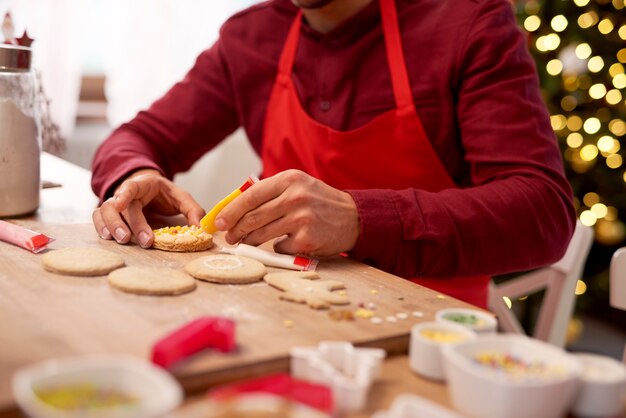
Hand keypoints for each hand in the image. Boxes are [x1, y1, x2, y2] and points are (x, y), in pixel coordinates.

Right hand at [92, 169, 204, 247]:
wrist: (151, 191)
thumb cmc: (165, 195)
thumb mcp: (181, 198)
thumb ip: (193, 210)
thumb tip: (200, 228)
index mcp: (143, 184)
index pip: (130, 186)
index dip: (124, 194)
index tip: (120, 204)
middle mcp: (126, 193)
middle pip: (121, 206)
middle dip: (129, 223)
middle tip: (139, 239)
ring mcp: (116, 203)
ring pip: (104, 211)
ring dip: (110, 226)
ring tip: (121, 240)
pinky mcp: (111, 215)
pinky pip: (99, 218)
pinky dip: (101, 227)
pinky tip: (108, 238)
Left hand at [215, 169, 359, 256]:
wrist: (354, 218)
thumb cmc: (319, 203)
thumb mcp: (298, 186)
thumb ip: (270, 193)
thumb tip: (234, 207)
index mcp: (290, 180)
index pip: (251, 195)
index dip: (231, 210)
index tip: (219, 221)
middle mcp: (295, 197)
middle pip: (253, 217)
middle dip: (236, 229)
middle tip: (229, 236)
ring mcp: (302, 219)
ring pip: (262, 234)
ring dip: (250, 241)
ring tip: (246, 242)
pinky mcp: (307, 240)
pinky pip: (280, 247)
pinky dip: (278, 247)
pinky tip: (286, 242)